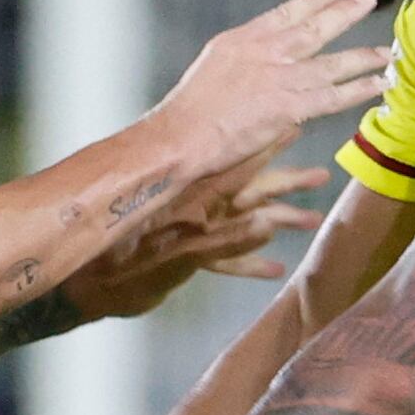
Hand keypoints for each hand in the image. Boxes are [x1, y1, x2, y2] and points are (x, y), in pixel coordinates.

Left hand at [61, 160, 321, 321]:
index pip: (242, 166)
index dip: (269, 145)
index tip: (295, 123)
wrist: (90, 291)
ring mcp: (197, 235)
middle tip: (323, 175)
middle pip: (255, 192)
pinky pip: (230, 260)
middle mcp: (202, 213)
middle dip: (290, 184)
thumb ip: (226, 243)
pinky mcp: (190, 261)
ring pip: (248, 222)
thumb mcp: (180, 258)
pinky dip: (253, 262)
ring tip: (312, 221)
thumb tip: (266, 224)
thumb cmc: (125, 273)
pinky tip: (277, 268)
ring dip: (280, 221)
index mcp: (199, 203)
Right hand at [155, 0, 390, 175]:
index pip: (286, 12)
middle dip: (345, 12)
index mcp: (244, 39)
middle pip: (314, 28)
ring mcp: (279, 79)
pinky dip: (359, 90)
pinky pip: (332, 97)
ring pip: (331, 63)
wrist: (181, 136)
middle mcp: (266, 53)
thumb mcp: (214, 66)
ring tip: (387, 50)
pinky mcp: (288, 108)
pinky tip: (379, 84)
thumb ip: (243, 58)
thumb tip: (264, 61)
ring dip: (363, 56)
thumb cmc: (189, 110)